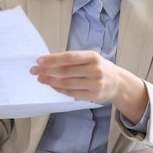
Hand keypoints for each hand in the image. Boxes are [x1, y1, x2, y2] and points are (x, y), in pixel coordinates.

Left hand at [29, 50, 147, 122]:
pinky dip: (59, 89)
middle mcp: (95, 70)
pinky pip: (72, 93)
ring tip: (40, 78)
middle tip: (34, 70)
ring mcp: (95, 84)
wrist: (118, 82)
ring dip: (51, 81)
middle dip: (47, 71)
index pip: (69, 57)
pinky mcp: (94, 95)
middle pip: (66, 71)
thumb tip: (48, 61)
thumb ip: (72, 60)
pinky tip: (52, 85)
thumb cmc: (99, 67)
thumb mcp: (90, 58)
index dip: (53, 59)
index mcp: (92, 56)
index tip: (39, 60)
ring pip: (67, 83)